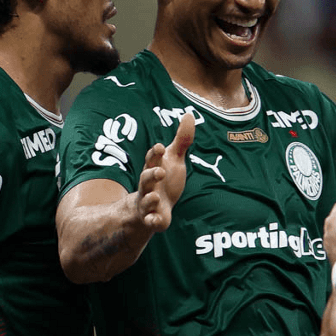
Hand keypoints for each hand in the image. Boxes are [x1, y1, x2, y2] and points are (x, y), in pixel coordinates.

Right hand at [135, 114, 194, 232]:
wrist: (154, 207)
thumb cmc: (165, 179)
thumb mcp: (175, 159)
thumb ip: (182, 140)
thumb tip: (189, 114)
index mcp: (154, 168)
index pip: (152, 159)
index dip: (155, 153)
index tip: (161, 147)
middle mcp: (149, 185)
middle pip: (146, 178)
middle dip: (151, 174)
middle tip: (160, 171)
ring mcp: (149, 202)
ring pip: (146, 200)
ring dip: (149, 198)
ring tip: (155, 196)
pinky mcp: (154, 218)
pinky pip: (151, 221)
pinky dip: (152, 221)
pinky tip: (156, 221)